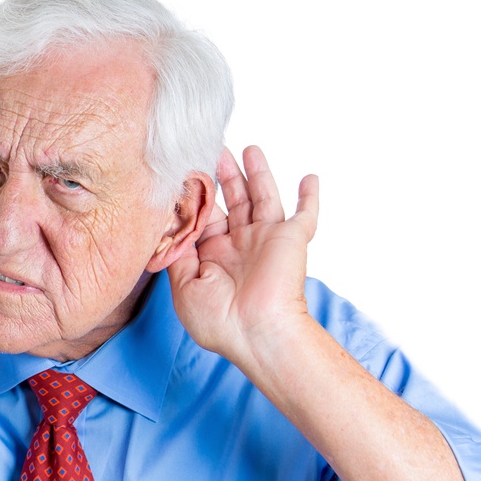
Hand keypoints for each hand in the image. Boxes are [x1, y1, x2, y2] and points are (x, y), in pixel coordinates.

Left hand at [166, 146, 318, 367]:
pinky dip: (310, 196)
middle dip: (222, 176)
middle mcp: (239, 245)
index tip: (183, 172)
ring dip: (256, 173)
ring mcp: (266, 240)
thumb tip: (170, 228)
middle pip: (231, 201)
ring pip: (262, 196)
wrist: (256, 332)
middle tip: (211, 149)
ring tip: (246, 148)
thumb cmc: (218, 318)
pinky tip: (310, 177)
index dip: (195, 196)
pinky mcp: (292, 239)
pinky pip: (307, 214)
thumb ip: (178, 254)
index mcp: (213, 256)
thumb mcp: (183, 286)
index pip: (203, 218)